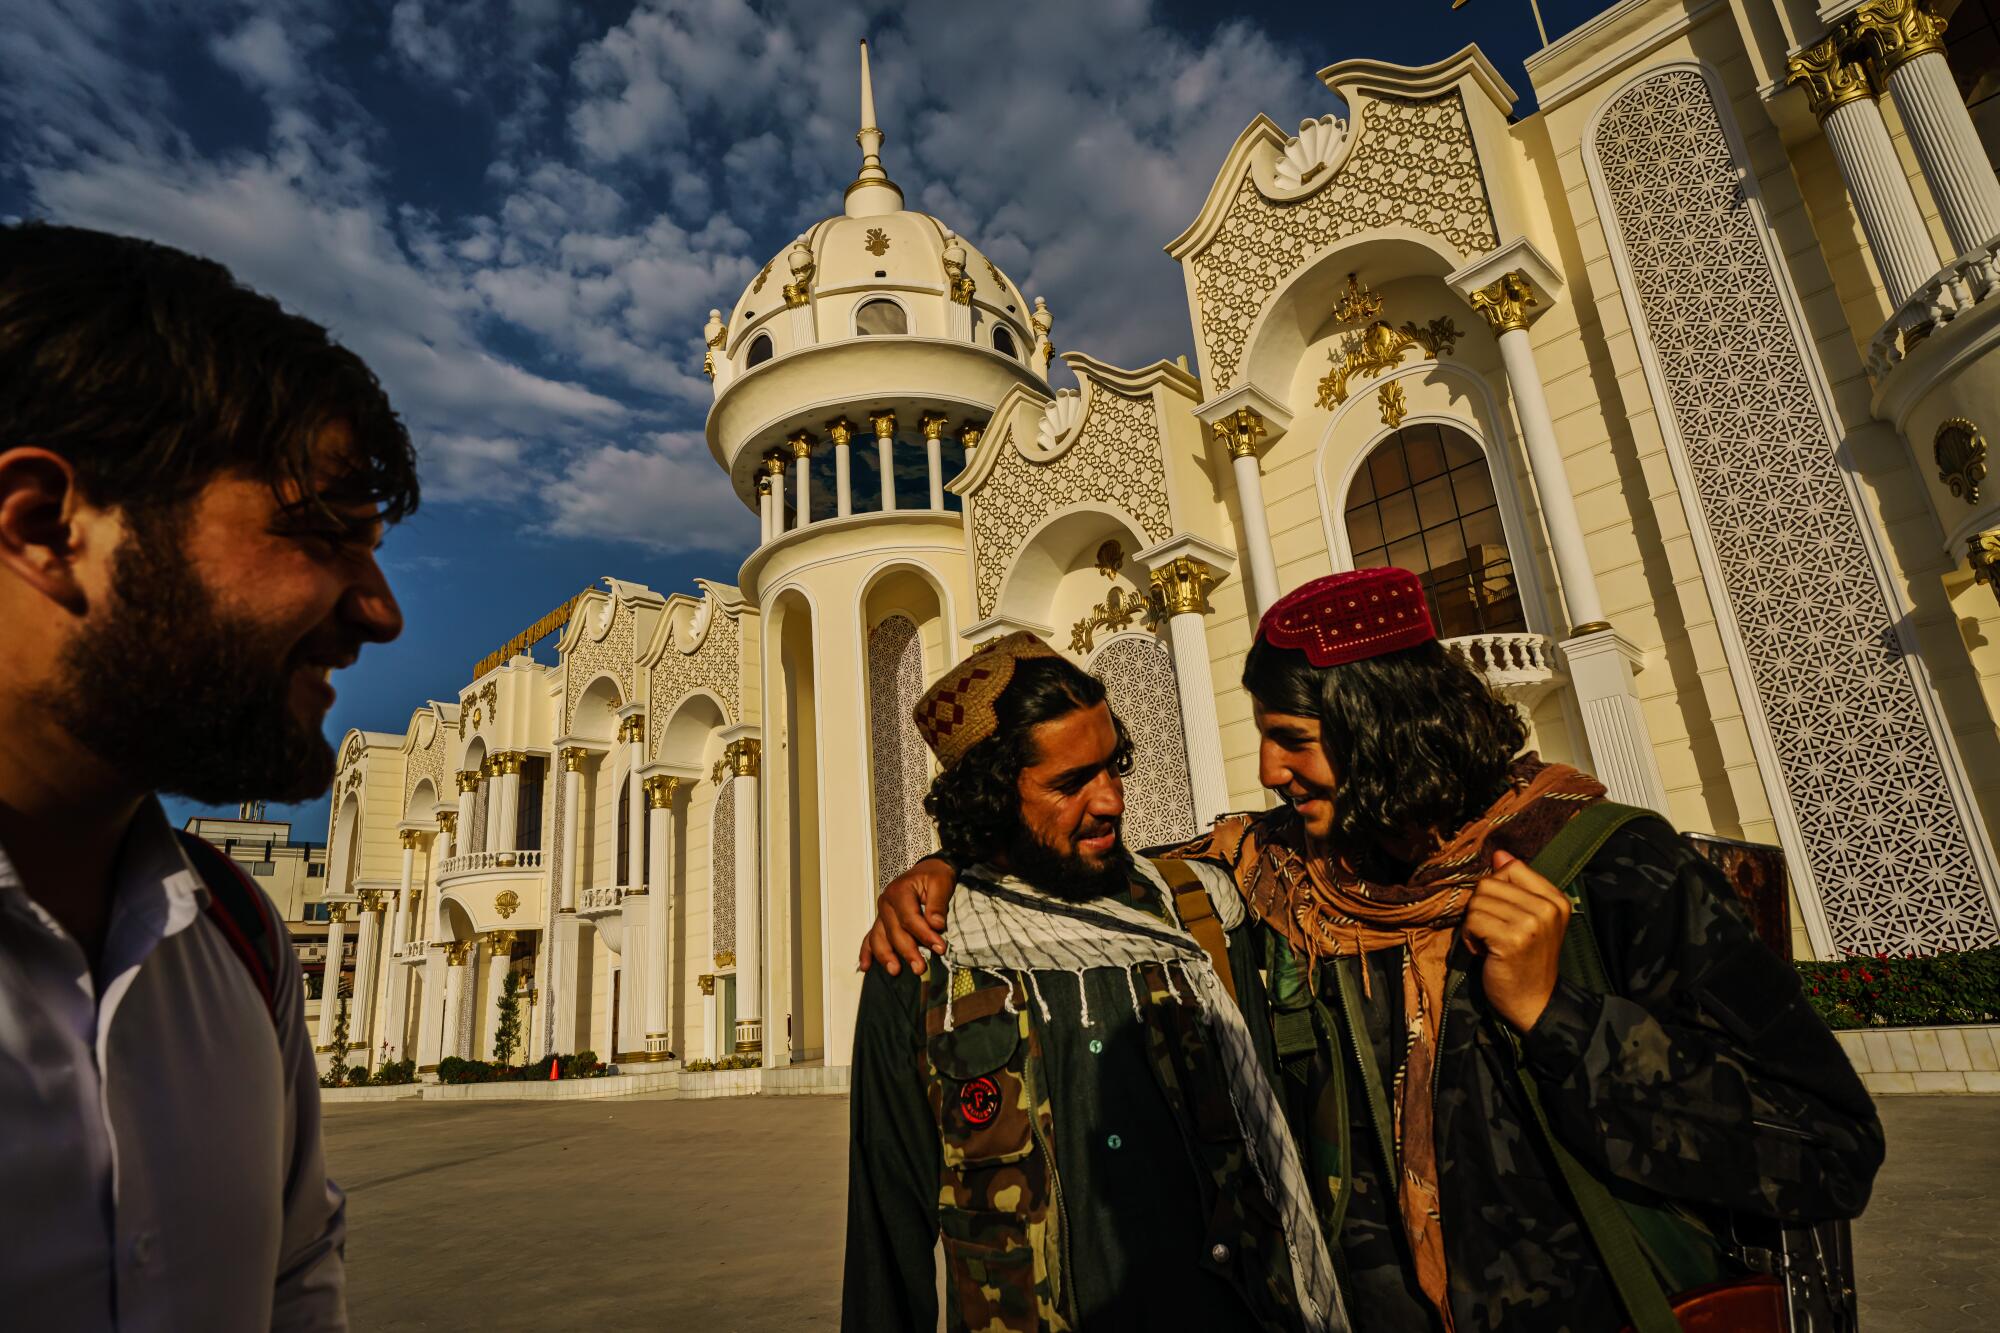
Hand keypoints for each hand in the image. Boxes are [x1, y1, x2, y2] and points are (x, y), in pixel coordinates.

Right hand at [856, 856, 956, 974]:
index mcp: (899, 891)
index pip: (910, 918)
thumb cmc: (935, 876)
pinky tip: (865, 966)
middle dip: (908, 951)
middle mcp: (886, 903)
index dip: (924, 935)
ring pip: (879, 937)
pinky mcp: (882, 922)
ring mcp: (882, 914)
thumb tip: (935, 925)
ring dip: (886, 956)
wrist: (929, 870)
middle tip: (920, 968)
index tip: (940, 948)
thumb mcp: (941, 883)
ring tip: (895, 971)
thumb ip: (938, 904)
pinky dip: (866, 952)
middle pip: (894, 932)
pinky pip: (870, 938)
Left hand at [1461, 848, 1570, 1032]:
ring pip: (1477, 901)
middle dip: (1481, 908)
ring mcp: (1531, 924)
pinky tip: (1483, 952)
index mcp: (1556, 899)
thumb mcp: (1531, 919)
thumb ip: (1517, 886)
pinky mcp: (1511, 940)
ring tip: (1488, 943)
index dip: (1496, 888)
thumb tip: (1499, 854)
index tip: (1503, 913)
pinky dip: (1469, 937)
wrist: (1535, 1002)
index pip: (1512, 868)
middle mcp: (1547, 908)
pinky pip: (1472, 921)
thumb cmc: (1527, 960)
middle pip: (1489, 884)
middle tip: (1492, 932)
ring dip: (1473, 924)